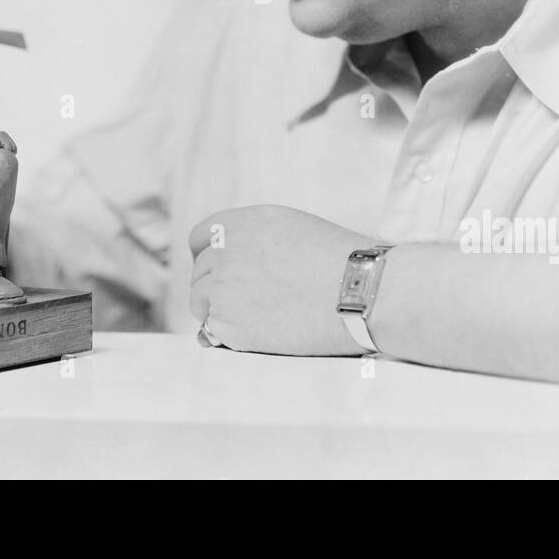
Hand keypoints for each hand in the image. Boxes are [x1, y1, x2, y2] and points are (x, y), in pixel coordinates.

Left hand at [189, 204, 370, 356]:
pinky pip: (211, 330)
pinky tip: (256, 333)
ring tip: (251, 318)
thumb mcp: (291, 228)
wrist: (360, 293)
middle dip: (215, 285)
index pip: (200, 238)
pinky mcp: (228, 323)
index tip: (219, 270)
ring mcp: (223, 288)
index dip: (208, 256)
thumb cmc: (340, 262)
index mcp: (243, 223)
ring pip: (199, 301)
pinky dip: (227, 334)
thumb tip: (232, 261)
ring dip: (217, 309)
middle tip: (243, 301)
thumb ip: (255, 238)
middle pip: (199, 272)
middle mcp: (227, 251)